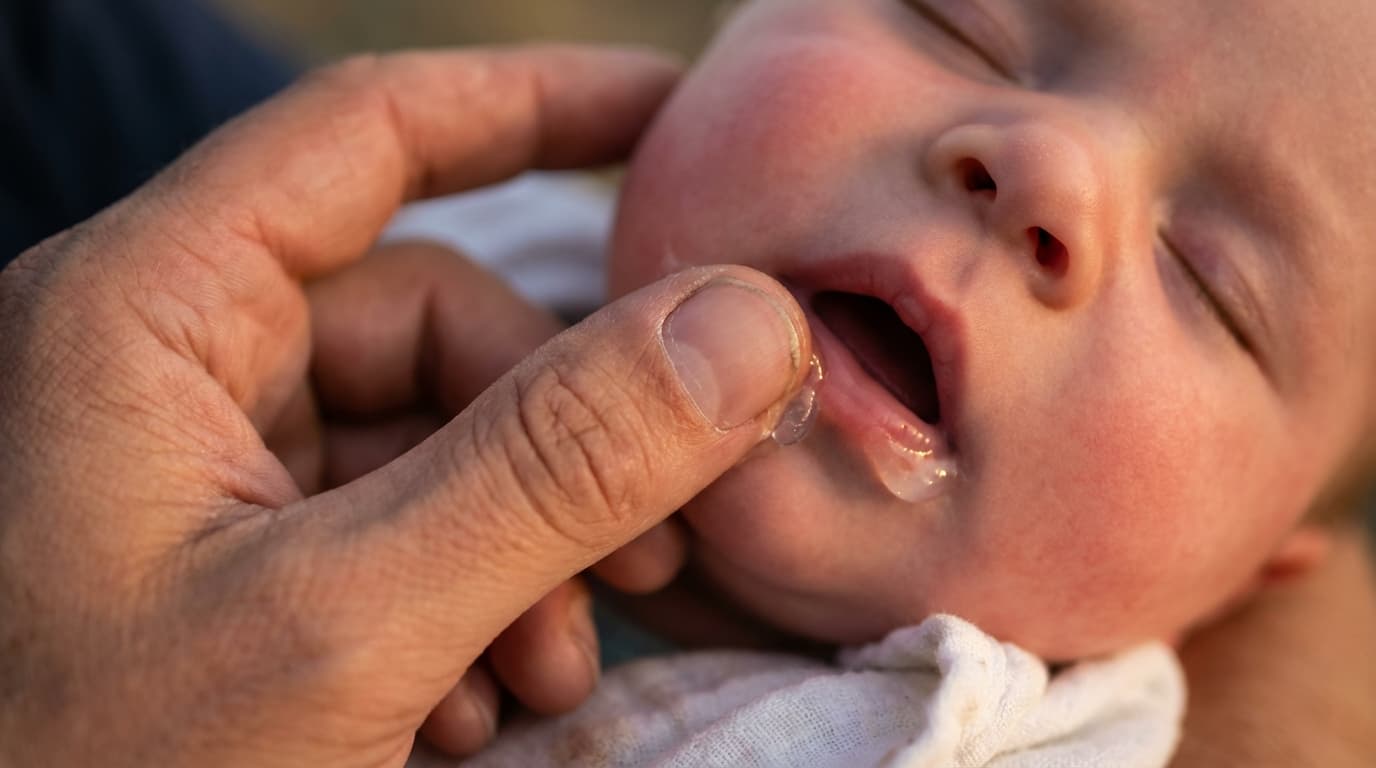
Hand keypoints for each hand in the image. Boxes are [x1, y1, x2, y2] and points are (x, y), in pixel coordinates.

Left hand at [0, 46, 811, 767]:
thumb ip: (551, 467)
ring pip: (428, 440)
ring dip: (519, 552)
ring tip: (535, 680)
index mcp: (141, 313)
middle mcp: (162, 366)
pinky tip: (463, 711)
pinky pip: (387, 527)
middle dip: (558, 445)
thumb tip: (746, 325)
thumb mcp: (343, 626)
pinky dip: (459, 605)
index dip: (541, 102)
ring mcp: (190, 469)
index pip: (375, 133)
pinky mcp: (220, 562)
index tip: (676, 110)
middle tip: (648, 557)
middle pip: (432, 323)